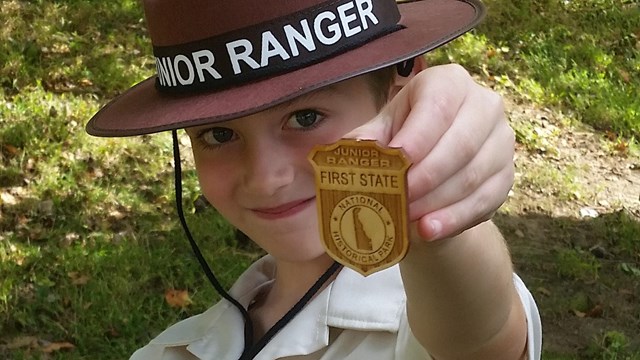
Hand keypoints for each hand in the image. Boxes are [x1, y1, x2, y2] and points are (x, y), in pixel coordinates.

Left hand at [344, 63, 514, 240]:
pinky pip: (486, 200)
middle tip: (397, 199)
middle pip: (460, 143)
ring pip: (473, 175)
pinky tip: (429, 230)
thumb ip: (367, 139)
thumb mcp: (382, 131)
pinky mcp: (507, 174)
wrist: (435, 166)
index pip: (438, 106)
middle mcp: (483, 104)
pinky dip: (454, 218)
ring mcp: (501, 140)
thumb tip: (351, 150)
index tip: (396, 164)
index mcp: (448, 82)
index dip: (417, 137)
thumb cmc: (404, 138)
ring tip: (406, 218)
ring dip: (437, 201)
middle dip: (426, 176)